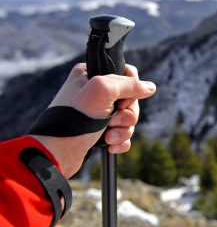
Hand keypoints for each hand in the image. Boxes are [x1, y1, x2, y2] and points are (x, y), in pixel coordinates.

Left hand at [30, 63, 155, 177]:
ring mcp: (97, 113)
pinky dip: (120, 141)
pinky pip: (123, 134)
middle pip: (131, 98)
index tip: (121, 100)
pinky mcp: (99, 131)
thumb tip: (150, 87)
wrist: (56, 153)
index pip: (126, 72)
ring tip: (108, 136)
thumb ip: (128, 84)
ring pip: (128, 118)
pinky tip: (110, 145)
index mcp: (92, 74)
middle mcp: (95, 91)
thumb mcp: (102, 91)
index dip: (131, 88)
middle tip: (114, 120)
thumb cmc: (73, 119)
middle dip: (127, 114)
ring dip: (123, 129)